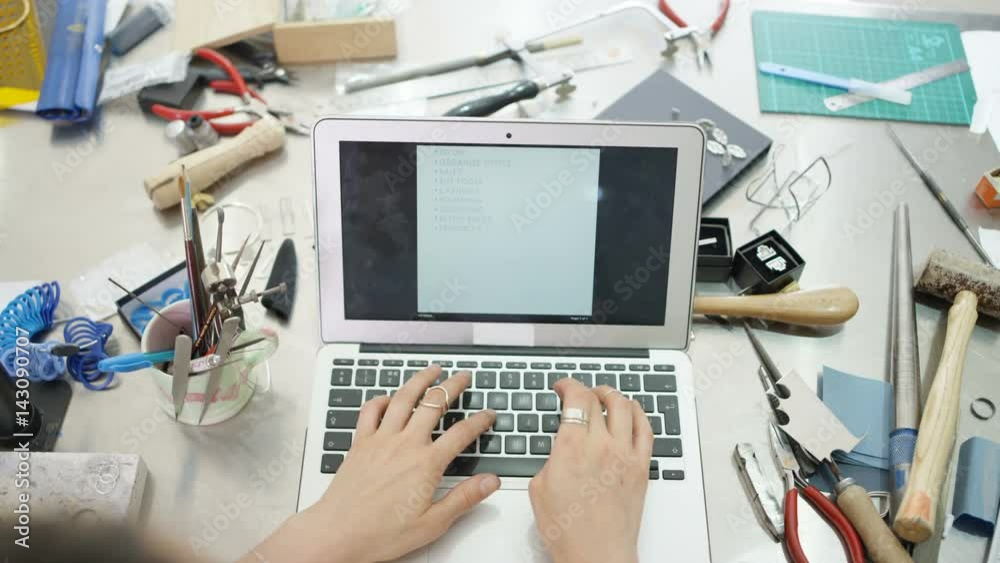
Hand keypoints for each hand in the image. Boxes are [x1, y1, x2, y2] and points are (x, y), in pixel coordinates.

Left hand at [245, 366, 499, 562]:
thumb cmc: (381, 533)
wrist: (338, 534)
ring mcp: (380, 440)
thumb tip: (491, 482)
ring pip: (404, 398)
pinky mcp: (360, 443)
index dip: (480, 421)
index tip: (489, 414)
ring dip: (420, 380)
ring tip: (433, 370)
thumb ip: (464, 498)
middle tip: (463, 376)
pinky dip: (382, 399)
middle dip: (453, 386)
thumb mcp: (432, 523)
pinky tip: (390, 397)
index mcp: (426, 464)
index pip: (462, 433)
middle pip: (434, 403)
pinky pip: (371, 410)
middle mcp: (405, 444)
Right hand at [528, 379, 652, 562]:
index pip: (575, 398)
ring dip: (613, 396)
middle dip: (587, 389)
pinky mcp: (641, 468)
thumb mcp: (539, 488)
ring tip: (605, 397)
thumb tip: (559, 448)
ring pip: (626, 407)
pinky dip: (639, 414)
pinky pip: (647, 430)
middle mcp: (602, 445)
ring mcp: (625, 455)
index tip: (563, 386)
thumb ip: (551, 458)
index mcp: (572, 447)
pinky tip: (633, 413)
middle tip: (580, 393)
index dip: (568, 384)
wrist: (596, 554)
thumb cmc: (568, 530)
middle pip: (599, 398)